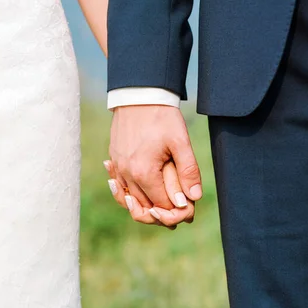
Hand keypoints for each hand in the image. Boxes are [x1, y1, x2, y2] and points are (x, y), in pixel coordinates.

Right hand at [107, 105, 202, 227]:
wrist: (139, 94)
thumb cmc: (162, 116)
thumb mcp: (180, 141)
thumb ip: (188, 171)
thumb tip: (193, 198)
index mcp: (143, 172)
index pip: (162, 206)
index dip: (177, 212)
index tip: (189, 210)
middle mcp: (126, 173)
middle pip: (143, 207)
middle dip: (161, 213)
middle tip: (177, 213)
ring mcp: (117, 166)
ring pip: (129, 199)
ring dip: (143, 206)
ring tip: (157, 209)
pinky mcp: (114, 158)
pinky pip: (119, 184)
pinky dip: (128, 192)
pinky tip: (136, 192)